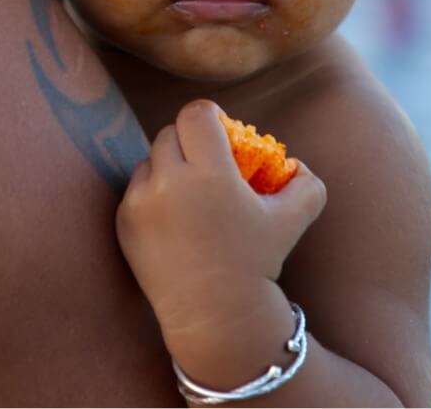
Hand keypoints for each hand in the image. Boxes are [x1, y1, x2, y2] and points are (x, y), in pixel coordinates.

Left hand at [115, 99, 325, 371]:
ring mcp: (140, 202)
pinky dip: (151, 194)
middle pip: (170, 133)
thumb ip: (307, 184)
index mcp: (210, 173)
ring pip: (150, 160)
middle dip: (189, 141)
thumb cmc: (256, 264)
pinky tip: (173, 218)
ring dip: (168, 167)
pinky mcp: (123, 222)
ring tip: (189, 193)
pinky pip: (135, 190)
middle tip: (205, 160)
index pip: (196, 114)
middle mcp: (170, 182)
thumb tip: (295, 164)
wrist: (216, 316)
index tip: (220, 132)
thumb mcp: (293, 221)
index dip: (210, 117)